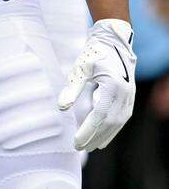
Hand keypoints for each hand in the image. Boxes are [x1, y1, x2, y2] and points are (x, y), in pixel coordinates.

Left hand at [57, 18, 135, 149]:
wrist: (114, 43)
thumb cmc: (94, 54)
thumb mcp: (80, 68)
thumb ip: (72, 88)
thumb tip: (62, 108)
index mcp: (113, 88)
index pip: (99, 116)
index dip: (88, 131)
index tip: (76, 142)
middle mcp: (124, 95)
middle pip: (109, 123)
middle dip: (94, 137)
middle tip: (79, 148)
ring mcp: (129, 98)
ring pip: (117, 124)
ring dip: (103, 136)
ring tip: (89, 146)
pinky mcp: (129, 98)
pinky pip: (121, 119)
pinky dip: (112, 130)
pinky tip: (103, 138)